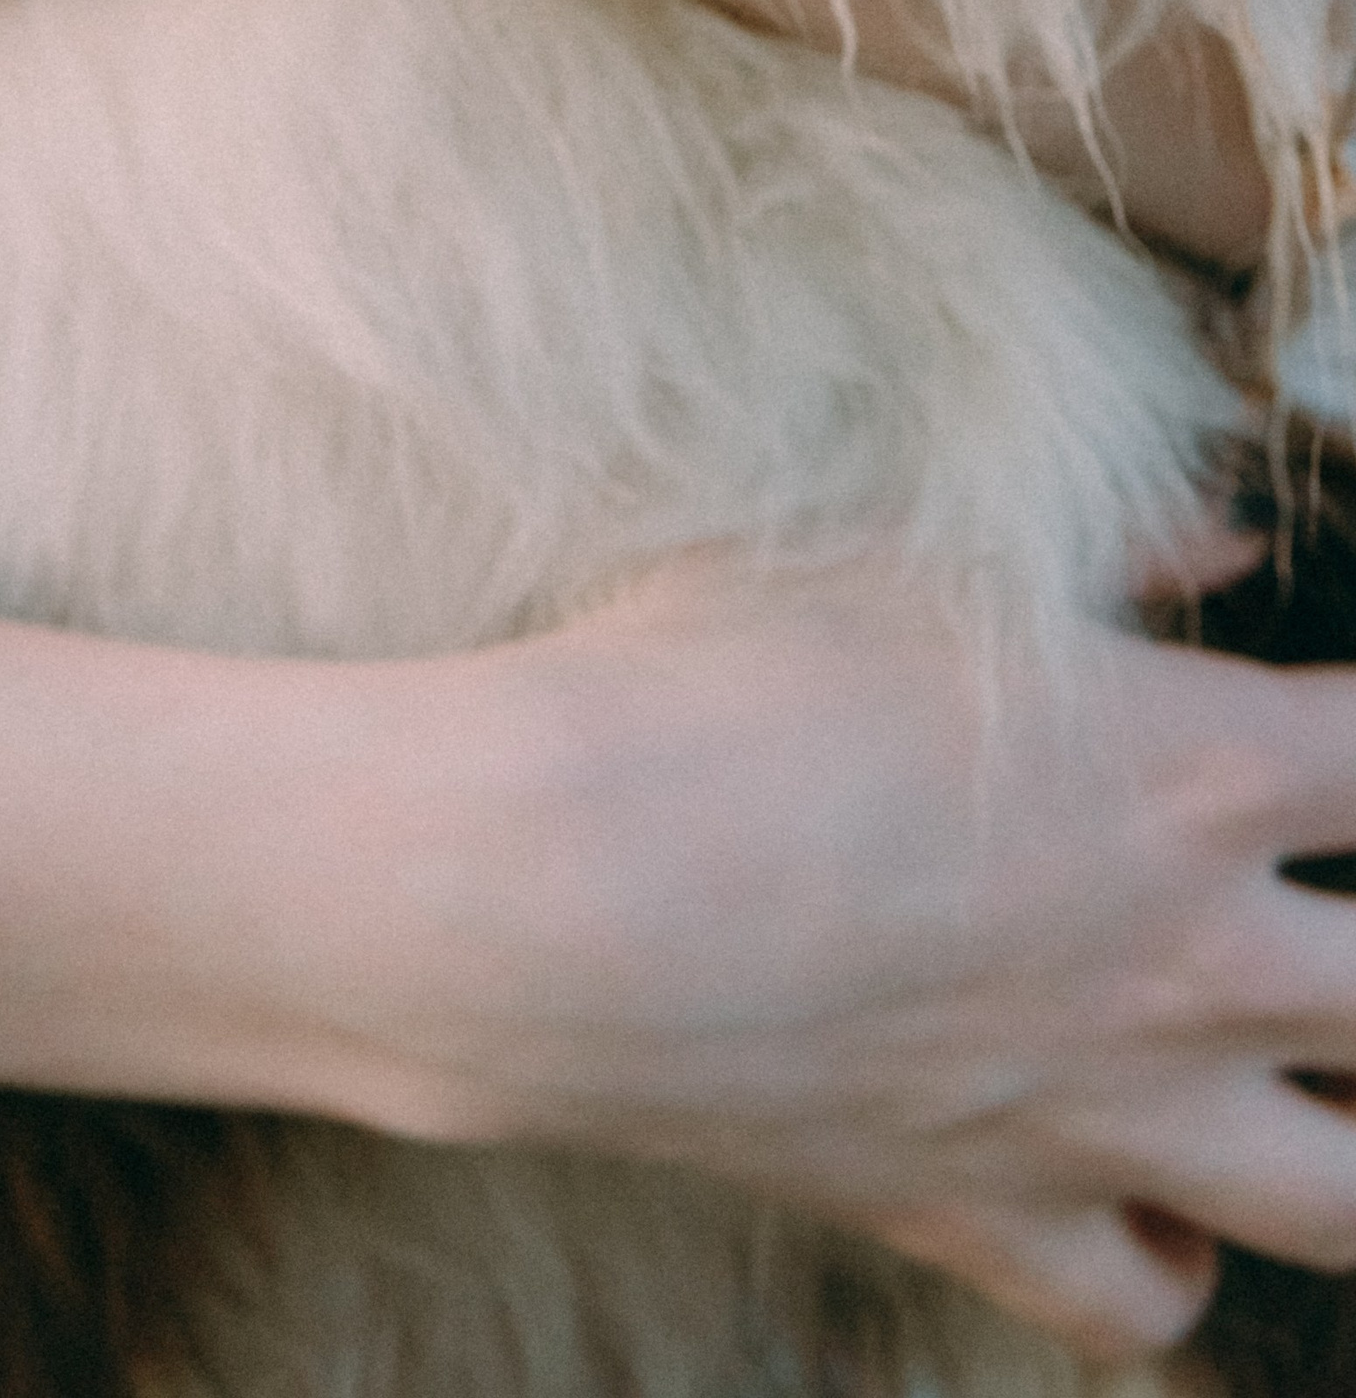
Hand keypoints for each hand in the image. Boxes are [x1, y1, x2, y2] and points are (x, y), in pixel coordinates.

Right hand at [379, 554, 1355, 1358]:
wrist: (561, 884)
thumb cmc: (716, 678)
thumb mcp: (902, 553)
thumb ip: (1111, 549)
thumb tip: (1228, 539)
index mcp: (1197, 767)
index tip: (1344, 733)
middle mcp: (1192, 958)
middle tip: (1314, 921)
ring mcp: (1103, 1110)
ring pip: (1345, 1202)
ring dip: (1347, 1145)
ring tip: (1298, 1085)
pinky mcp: (985, 1211)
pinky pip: (1148, 1299)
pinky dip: (1170, 1261)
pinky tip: (1150, 1200)